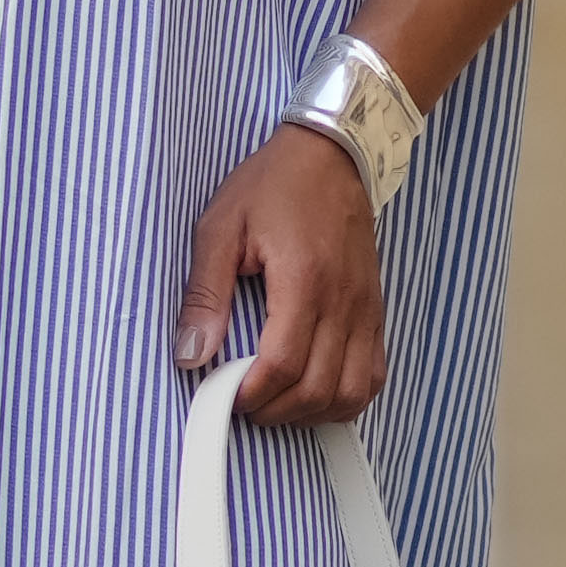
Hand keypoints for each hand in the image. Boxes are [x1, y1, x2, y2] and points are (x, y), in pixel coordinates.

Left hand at [172, 124, 389, 431]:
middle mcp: (343, 301)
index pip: (284, 365)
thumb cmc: (274, 186)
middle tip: (244, 401)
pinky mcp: (375, 311)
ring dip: (312, 412)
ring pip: (351, 392)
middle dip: (276, 411)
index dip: (252, 394)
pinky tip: (315, 391)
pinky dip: (345, 397)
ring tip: (277, 401)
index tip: (226, 394)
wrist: (332, 155)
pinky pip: (373, 375)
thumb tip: (190, 354)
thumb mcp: (220, 228)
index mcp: (304, 280)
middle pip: (318, 389)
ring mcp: (365, 309)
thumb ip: (204, 295)